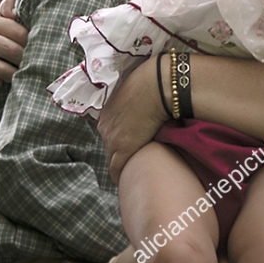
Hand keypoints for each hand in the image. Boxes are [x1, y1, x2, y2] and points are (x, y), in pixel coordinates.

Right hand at [0, 0, 26, 89]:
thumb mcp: (0, 22)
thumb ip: (11, 9)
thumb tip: (18, 9)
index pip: (20, 32)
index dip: (33, 43)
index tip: (40, 50)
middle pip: (12, 51)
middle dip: (25, 61)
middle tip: (33, 66)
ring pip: (2, 69)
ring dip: (14, 75)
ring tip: (18, 74)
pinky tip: (0, 82)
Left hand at [98, 53, 168, 181]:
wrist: (158, 84)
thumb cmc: (153, 82)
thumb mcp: (137, 91)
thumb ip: (135, 102)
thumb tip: (146, 105)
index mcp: (108, 112)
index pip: (109, 133)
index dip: (119, 141)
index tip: (129, 146)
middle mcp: (105, 126)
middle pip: (108, 147)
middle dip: (118, 154)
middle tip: (132, 161)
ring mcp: (112, 138)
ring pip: (112, 159)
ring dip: (122, 165)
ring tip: (132, 172)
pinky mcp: (123, 149)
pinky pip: (118, 169)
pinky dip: (122, 176)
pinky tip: (129, 181)